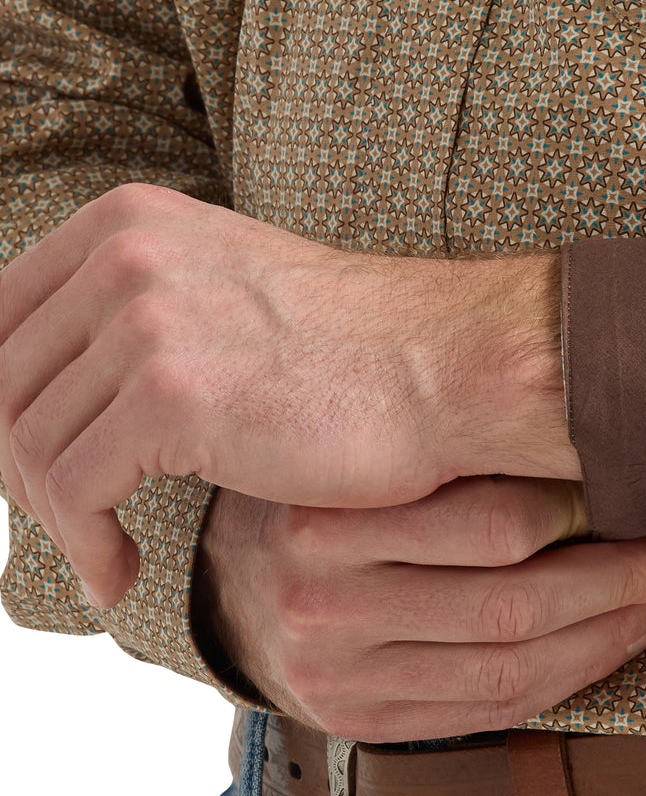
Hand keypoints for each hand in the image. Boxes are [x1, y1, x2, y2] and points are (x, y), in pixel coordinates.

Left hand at [0, 183, 577, 608]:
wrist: (450, 369)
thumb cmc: (363, 351)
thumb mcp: (228, 294)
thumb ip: (143, 314)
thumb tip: (68, 391)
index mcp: (130, 222)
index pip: (0, 320)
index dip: (7, 409)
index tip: (40, 468)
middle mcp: (125, 257)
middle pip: (5, 385)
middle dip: (25, 472)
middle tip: (72, 524)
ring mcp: (146, 323)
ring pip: (31, 445)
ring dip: (57, 520)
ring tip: (103, 555)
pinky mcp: (170, 399)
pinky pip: (74, 492)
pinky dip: (84, 547)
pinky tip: (119, 573)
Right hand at [193, 475, 645, 740]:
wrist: (231, 581)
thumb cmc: (324, 497)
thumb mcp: (366, 455)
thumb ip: (453, 454)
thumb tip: (594, 437)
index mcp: (326, 522)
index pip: (494, 524)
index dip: (590, 515)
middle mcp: (324, 608)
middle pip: (515, 607)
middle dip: (624, 583)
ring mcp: (340, 679)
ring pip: (513, 671)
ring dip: (611, 636)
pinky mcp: (362, 723)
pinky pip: (491, 712)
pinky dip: (570, 678)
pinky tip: (616, 640)